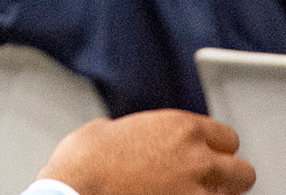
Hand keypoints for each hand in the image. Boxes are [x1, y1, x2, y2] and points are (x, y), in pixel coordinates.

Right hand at [38, 110, 253, 194]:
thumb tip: (136, 137)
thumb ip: (137, 131)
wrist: (73, 192)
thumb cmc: (83, 163)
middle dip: (226, 174)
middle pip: (243, 171)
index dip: (214, 146)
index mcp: (179, 127)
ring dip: (213, 192)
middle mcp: (196, 158)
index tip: (205, 152)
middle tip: (206, 177)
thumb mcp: (108, 128)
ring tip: (188, 190)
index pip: (227, 137)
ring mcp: (196, 192)